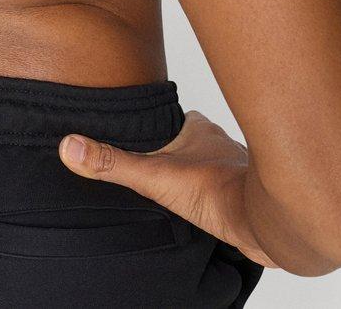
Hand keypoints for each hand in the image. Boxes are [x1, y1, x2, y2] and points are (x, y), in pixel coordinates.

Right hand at [58, 108, 278, 268]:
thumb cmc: (217, 190)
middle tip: (160, 162)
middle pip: (194, 140)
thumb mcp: (153, 175)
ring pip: (215, 161)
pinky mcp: (254, 193)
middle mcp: (222, 141)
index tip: (143, 131)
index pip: (173, 118)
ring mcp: (240, 166)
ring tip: (183, 185)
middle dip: (180, 150)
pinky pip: (233, 186)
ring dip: (202, 170)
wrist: (269, 222)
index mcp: (199, 127)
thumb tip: (70, 147)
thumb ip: (113, 164)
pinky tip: (212, 205)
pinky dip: (223, 192)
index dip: (158, 125)